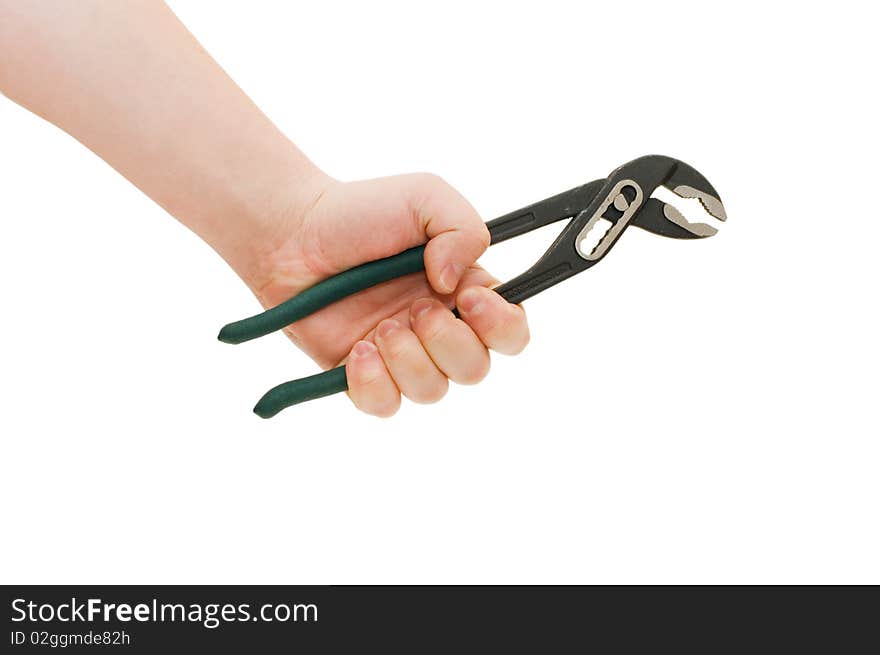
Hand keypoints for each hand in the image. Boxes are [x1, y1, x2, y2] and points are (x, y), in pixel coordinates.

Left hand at [246, 173, 529, 416]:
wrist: (293, 234)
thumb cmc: (360, 212)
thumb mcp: (425, 196)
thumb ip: (464, 229)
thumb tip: (454, 284)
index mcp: (465, 290)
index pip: (511, 330)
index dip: (501, 325)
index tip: (471, 298)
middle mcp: (439, 329)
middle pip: (476, 369)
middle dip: (448, 342)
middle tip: (416, 308)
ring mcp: (401, 356)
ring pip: (432, 391)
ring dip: (409, 359)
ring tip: (380, 326)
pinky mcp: (363, 375)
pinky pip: (386, 405)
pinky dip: (375, 383)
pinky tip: (358, 351)